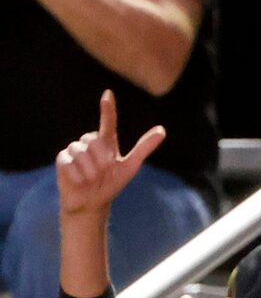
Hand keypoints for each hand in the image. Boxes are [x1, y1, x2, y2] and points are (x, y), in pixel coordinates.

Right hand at [55, 93, 165, 221]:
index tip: (108, 94)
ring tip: (92, 179)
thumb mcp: (130, 166)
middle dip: (101, 161)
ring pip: (82, 152)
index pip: (108, 123)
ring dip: (91, 170)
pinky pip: (71, 164)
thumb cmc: (111, 184)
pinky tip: (80, 181)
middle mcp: (89, 143)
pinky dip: (79, 176)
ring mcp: (74, 150)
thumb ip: (144, 148)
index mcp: (106, 143)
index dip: (108, 109)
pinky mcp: (62, 159)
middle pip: (95, 141)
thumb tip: (162, 129)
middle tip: (103, 173)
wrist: (92, 203)